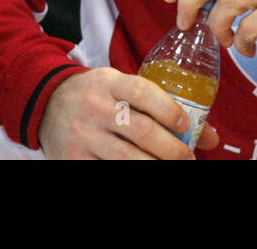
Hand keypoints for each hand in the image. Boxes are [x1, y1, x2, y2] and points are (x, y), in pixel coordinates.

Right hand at [38, 68, 219, 159]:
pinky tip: (146, 171)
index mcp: (109, 82)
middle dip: (172, 150)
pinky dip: (131, 174)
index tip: (186, 125)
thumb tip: (210, 136)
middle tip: (188, 158)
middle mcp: (94, 107)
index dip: (168, 109)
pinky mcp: (74, 160)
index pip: (142, 92)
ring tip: (172, 168)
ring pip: (127, 159)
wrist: (46, 104)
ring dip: (156, 166)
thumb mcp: (120, 87)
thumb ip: (160, 105)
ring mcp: (83, 136)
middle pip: (140, 131)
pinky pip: (109, 171)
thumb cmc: (96, 95)